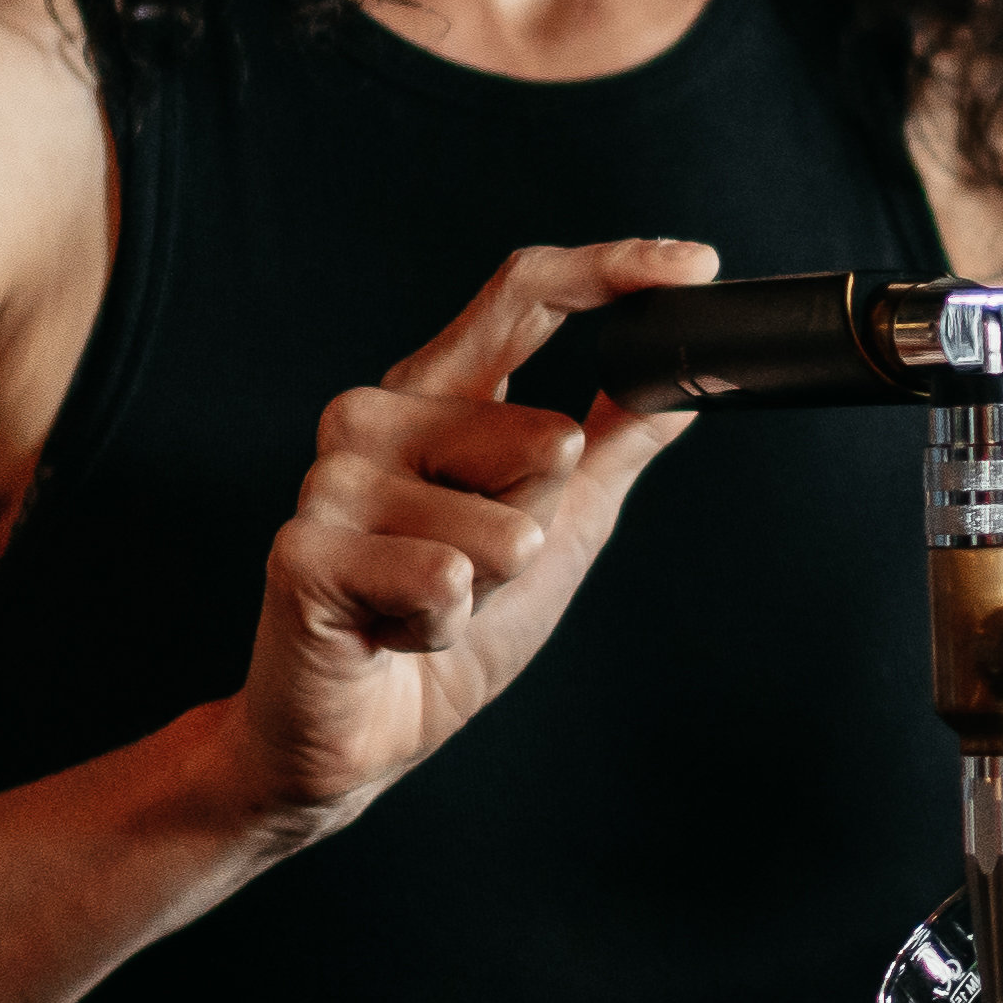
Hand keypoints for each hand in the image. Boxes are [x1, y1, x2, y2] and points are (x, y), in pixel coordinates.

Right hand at [217, 239, 724, 836]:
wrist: (359, 736)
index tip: (696, 266)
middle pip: (546, 438)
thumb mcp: (560, 526)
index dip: (611, 272)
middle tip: (476, 572)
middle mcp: (374, 418)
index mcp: (433, 395)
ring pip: (508, 525)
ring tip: (430, 605)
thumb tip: (686, 375)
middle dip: (543, 527)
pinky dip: (445, 627)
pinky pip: (446, 583)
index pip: (522, 297)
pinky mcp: (306, 553)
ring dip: (492, 589)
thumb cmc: (443, 625)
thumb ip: (615, 444)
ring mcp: (332, 482)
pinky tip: (396, 635)